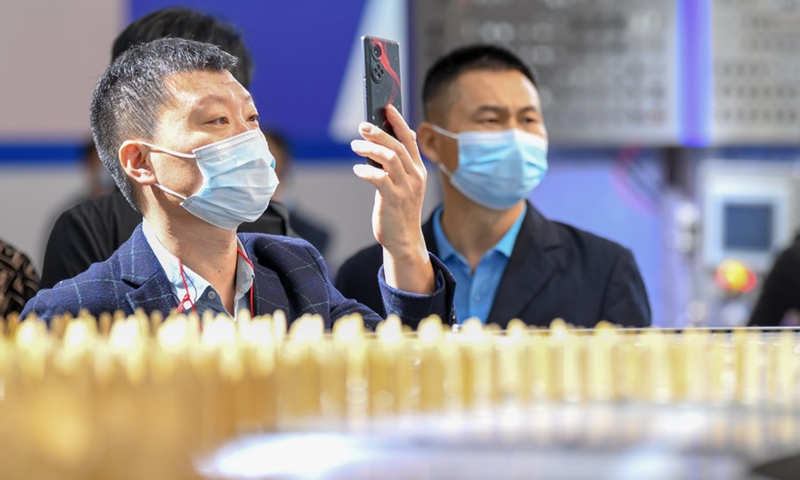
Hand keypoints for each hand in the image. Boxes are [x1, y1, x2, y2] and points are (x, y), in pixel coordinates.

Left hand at [350, 105, 434, 294]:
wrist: (403, 239)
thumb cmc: (399, 210)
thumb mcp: (402, 185)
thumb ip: (395, 165)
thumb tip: (378, 143)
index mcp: (418, 170)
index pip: (410, 139)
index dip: (399, 122)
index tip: (387, 108)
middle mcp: (415, 176)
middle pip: (397, 146)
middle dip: (379, 132)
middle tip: (362, 126)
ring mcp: (406, 188)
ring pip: (389, 158)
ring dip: (370, 148)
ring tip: (355, 146)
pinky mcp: (394, 200)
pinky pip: (379, 178)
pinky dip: (366, 170)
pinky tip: (357, 169)